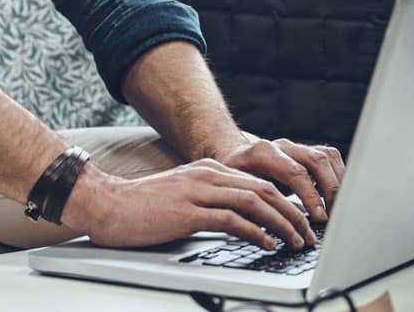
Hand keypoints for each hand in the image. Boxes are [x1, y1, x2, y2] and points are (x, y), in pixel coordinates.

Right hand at [61, 159, 316, 249]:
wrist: (106, 203)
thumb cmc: (140, 205)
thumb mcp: (182, 195)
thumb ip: (210, 200)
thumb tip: (239, 220)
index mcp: (208, 169)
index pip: (258, 182)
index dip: (284, 201)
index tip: (298, 220)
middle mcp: (208, 175)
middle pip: (264, 189)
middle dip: (291, 212)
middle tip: (307, 233)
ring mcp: (198, 191)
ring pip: (254, 202)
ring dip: (281, 223)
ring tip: (295, 240)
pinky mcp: (188, 212)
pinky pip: (232, 220)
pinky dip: (256, 232)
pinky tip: (267, 243)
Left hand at [213, 139, 344, 221]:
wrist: (231, 157)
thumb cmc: (232, 180)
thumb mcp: (236, 193)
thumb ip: (254, 209)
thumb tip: (274, 233)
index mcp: (262, 154)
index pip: (295, 172)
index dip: (311, 196)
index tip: (319, 218)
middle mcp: (281, 147)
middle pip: (317, 160)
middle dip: (330, 189)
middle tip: (333, 214)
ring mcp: (294, 148)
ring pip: (326, 156)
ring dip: (337, 182)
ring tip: (337, 207)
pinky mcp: (304, 152)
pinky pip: (328, 158)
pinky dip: (336, 176)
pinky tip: (334, 195)